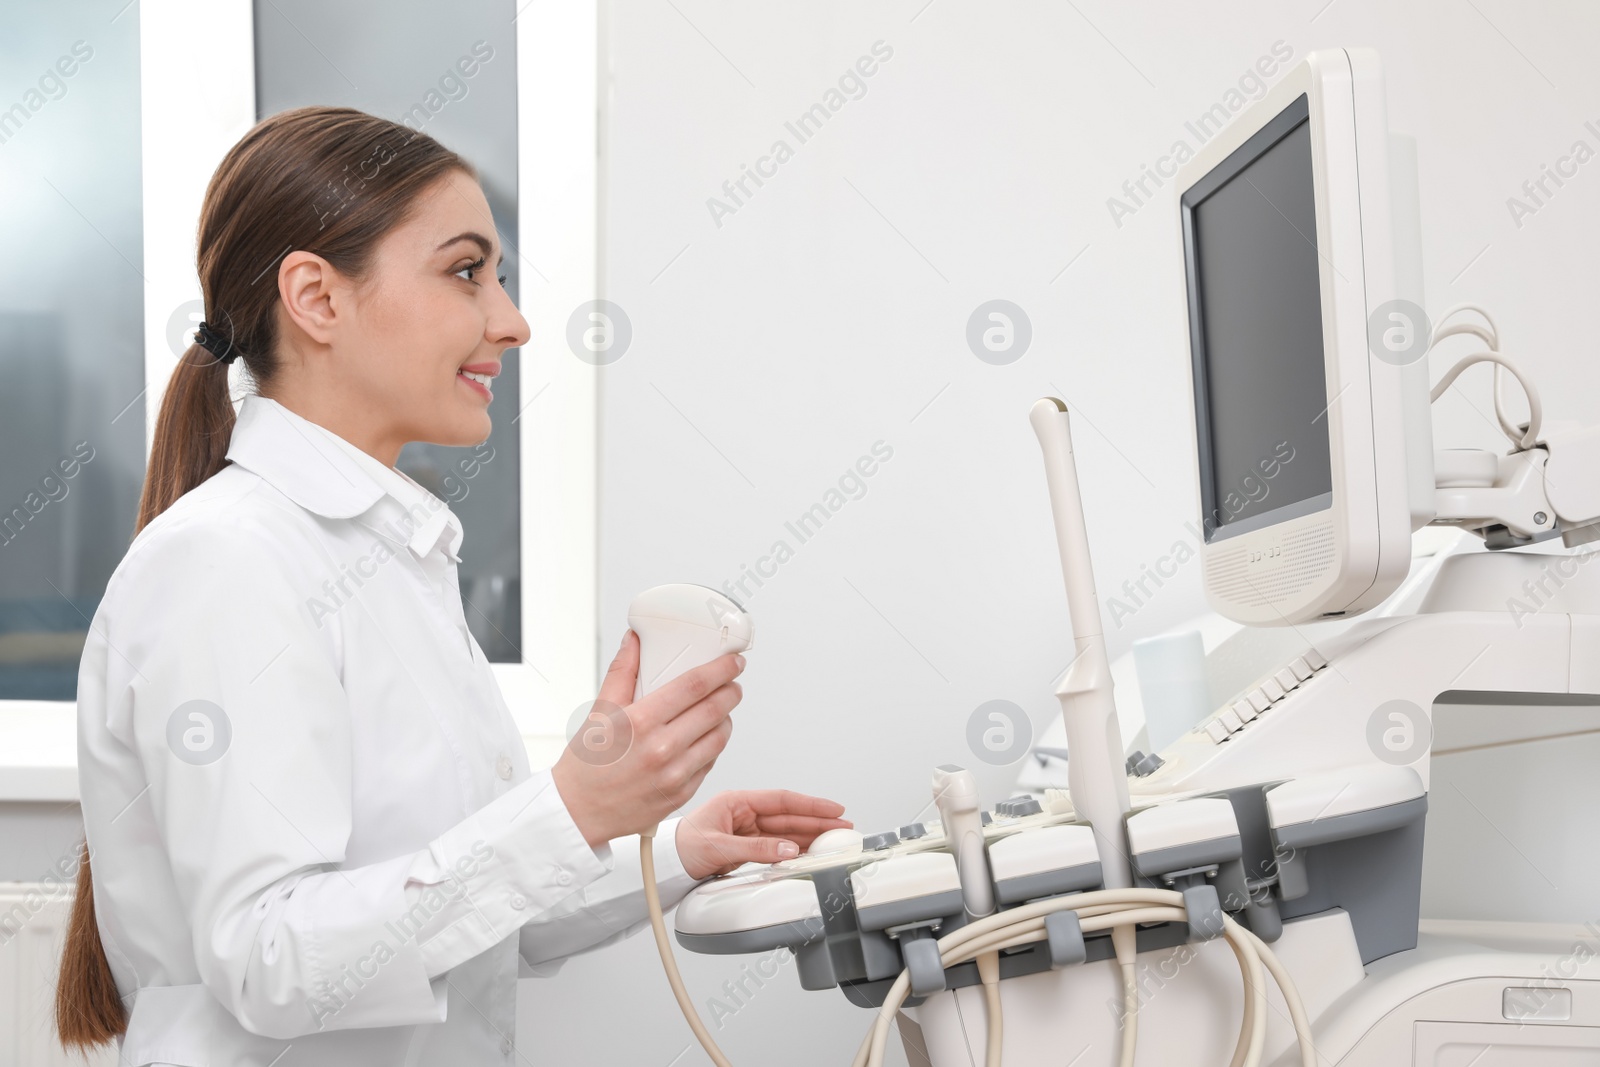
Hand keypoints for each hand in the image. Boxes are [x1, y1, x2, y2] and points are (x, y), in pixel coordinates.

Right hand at [551, 629, 743, 847]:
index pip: (694, 685)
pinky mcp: (682, 794)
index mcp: (640, 722)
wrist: (578, 811)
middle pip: (714, 709)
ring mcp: (675, 775)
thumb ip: (623, 671)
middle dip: (731, 691)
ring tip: (720, 709)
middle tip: (732, 683)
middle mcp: (661, 749)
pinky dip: (714, 745)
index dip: (720, 669)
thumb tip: (635, 639)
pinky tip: (705, 737)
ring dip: (726, 718)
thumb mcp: (600, 711)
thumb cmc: (588, 762)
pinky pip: (710, 762)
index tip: (732, 662)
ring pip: (719, 737)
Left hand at [675, 790, 852, 879]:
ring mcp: (746, 830)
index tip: (833, 809)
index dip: (810, 805)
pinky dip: (794, 850)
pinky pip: (776, 846)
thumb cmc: (680, 847)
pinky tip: (810, 852)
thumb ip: (755, 850)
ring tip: (833, 841)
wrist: (664, 865)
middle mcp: (744, 813)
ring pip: (785, 832)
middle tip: (843, 827)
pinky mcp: (745, 847)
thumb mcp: (718, 847)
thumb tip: (788, 851)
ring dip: (810, 836)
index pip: (781, 800)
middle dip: (817, 821)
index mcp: (736, 802)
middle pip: (788, 816)